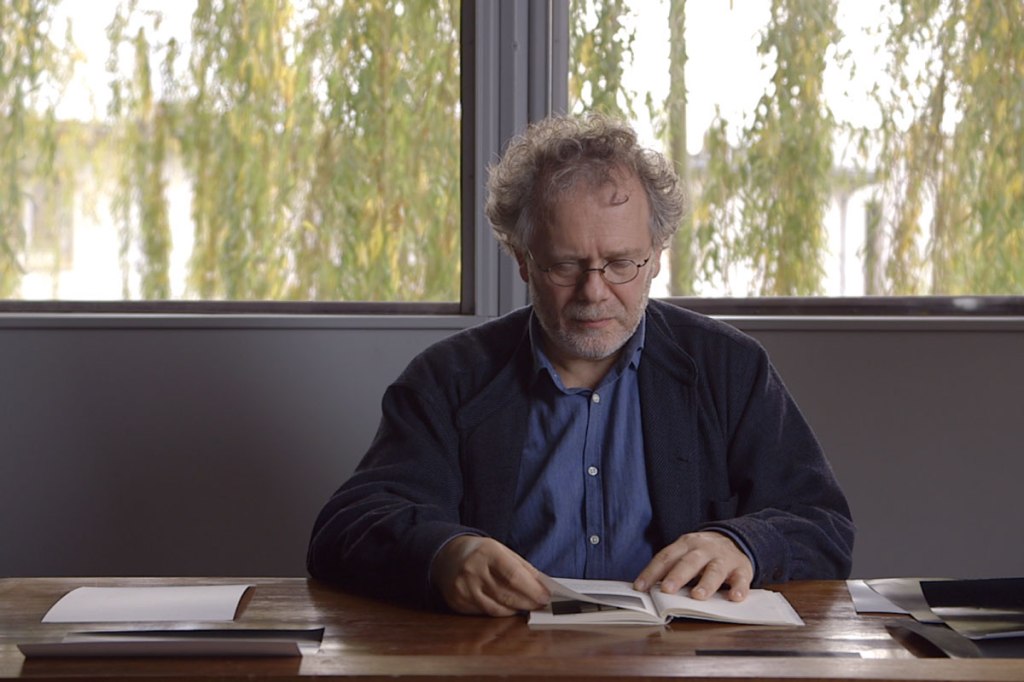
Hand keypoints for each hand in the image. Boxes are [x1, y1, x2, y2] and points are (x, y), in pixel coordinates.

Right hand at [431, 535, 550, 615]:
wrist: (448, 555)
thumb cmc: (481, 553)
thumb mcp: (502, 550)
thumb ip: (522, 567)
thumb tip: (542, 586)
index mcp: (488, 552)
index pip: (513, 575)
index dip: (532, 589)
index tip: (545, 596)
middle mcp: (473, 570)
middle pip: (506, 594)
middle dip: (527, 602)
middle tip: (540, 604)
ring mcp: (464, 587)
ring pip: (496, 608)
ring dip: (515, 610)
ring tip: (526, 606)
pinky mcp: (458, 601)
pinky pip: (484, 612)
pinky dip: (500, 612)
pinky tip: (507, 607)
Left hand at [633, 531, 752, 601]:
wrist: (736, 540)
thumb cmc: (703, 554)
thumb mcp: (685, 554)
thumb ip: (670, 568)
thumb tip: (648, 590)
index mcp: (686, 544)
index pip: (666, 557)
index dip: (652, 572)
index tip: (640, 587)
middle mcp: (704, 549)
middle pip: (689, 561)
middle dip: (677, 576)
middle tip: (667, 590)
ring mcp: (724, 558)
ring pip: (715, 569)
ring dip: (706, 583)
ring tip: (698, 596)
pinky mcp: (742, 568)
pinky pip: (741, 579)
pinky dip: (739, 588)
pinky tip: (734, 598)